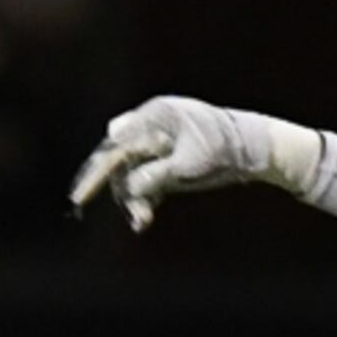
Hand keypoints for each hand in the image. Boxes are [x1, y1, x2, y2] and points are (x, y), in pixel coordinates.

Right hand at [67, 97, 313, 230]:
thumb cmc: (226, 151)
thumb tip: (128, 187)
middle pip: (118, 162)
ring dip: (135, 199)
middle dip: (122, 191)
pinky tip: (146, 217)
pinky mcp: (164, 159)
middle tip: (134, 217)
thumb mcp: (190, 165)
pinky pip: (143, 180)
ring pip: (129, 174)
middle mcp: (151, 126)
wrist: (258, 149)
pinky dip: (144, 198)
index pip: (115, 146)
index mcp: (155, 116)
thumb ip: (155, 175)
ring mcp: (157, 142)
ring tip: (144, 220)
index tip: (79, 198)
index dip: (95, 174)